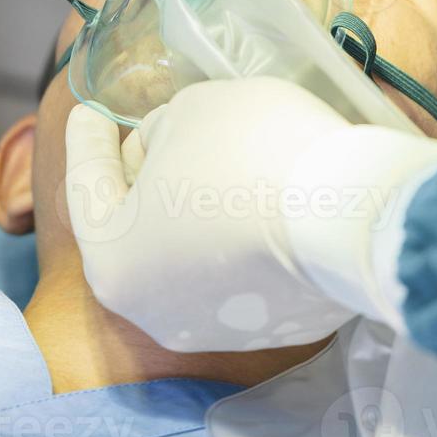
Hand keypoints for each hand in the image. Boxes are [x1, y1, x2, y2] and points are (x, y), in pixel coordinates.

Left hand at [64, 78, 436, 350]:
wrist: (349, 213)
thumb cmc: (247, 153)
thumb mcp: (190, 110)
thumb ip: (163, 131)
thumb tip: (171, 149)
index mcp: (113, 264)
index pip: (87, 189)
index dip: (88, 140)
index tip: (89, 110)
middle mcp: (155, 313)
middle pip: (138, 229)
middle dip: (142, 177)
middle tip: (149, 133)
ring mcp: (220, 327)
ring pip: (192, 254)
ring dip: (195, 208)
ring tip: (214, 162)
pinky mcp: (278, 326)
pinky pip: (245, 270)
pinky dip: (243, 233)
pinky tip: (262, 197)